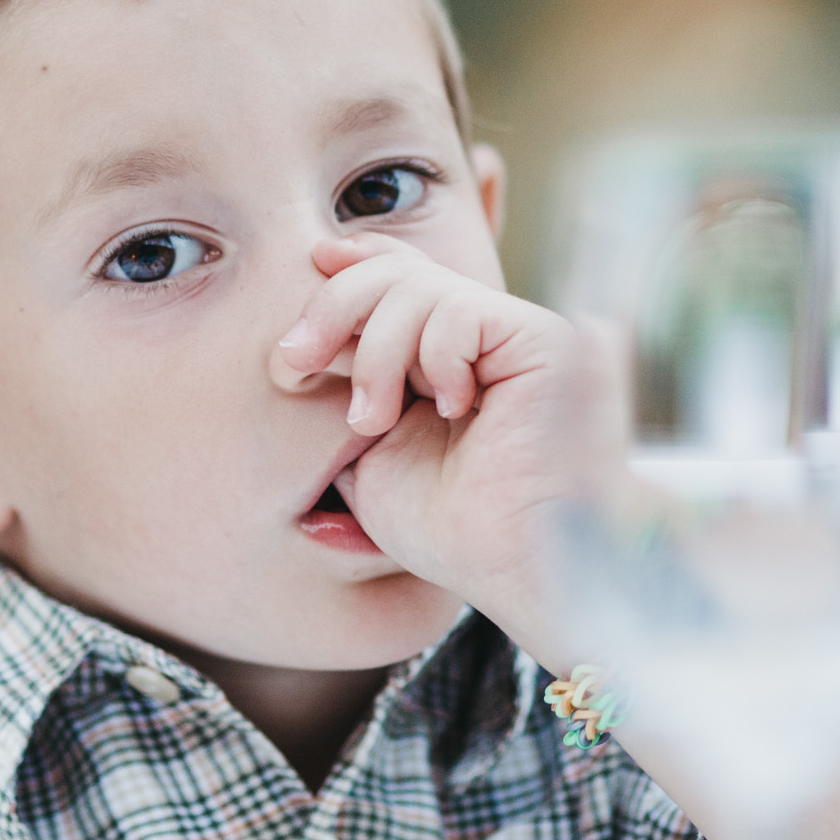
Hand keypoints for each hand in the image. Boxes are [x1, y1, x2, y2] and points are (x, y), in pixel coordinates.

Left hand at [275, 233, 631, 638]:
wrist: (515, 569)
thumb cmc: (449, 529)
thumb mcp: (369, 451)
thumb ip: (348, 387)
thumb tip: (299, 334)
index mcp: (449, 356)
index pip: (398, 273)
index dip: (347, 272)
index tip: (299, 311)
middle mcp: (487, 338)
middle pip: (397, 270)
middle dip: (332, 308)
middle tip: (296, 365)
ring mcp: (517, 335)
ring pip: (418, 287)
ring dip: (375, 354)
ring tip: (374, 422)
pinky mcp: (544, 340)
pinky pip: (460, 311)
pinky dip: (434, 359)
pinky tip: (452, 409)